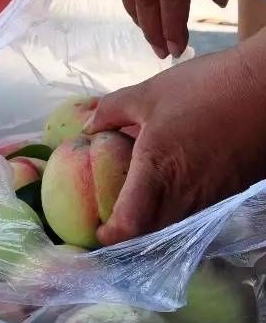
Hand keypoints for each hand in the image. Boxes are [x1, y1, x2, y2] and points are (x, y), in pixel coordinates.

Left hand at [85, 41, 265, 245]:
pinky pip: (200, 209)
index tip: (98, 228)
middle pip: (152, 233)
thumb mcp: (150, 93)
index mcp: (158, 173)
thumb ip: (111, 111)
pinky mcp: (233, 189)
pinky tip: (176, 184)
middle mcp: (186, 194)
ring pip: (177, 223)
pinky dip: (181, 205)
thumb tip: (89, 126)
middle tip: (114, 218)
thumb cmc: (208, 86)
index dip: (110, 236)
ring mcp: (213, 195)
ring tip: (141, 202)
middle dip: (130, 232)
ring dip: (156, 220)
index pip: (129, 226)